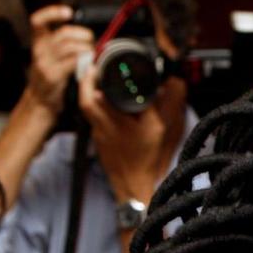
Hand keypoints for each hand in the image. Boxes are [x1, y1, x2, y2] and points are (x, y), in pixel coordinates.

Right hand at [24, 5, 91, 113]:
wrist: (40, 103)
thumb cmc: (51, 78)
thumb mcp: (50, 57)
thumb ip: (62, 44)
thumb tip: (86, 34)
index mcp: (38, 43)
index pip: (38, 20)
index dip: (52, 12)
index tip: (68, 13)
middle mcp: (39, 51)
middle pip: (63, 33)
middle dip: (83, 34)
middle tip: (91, 41)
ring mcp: (45, 63)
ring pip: (70, 47)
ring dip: (86, 48)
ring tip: (91, 54)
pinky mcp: (53, 76)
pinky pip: (72, 62)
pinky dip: (84, 61)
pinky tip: (88, 65)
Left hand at [79, 63, 165, 211]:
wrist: (134, 188)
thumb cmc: (144, 161)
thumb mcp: (157, 129)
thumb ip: (161, 105)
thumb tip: (168, 85)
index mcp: (111, 121)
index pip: (90, 96)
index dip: (89, 78)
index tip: (94, 65)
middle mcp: (100, 128)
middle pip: (85, 102)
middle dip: (87, 83)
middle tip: (94, 71)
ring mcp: (99, 138)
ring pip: (89, 112)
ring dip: (92, 97)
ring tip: (102, 85)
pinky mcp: (101, 145)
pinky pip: (96, 122)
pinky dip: (100, 112)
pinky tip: (112, 110)